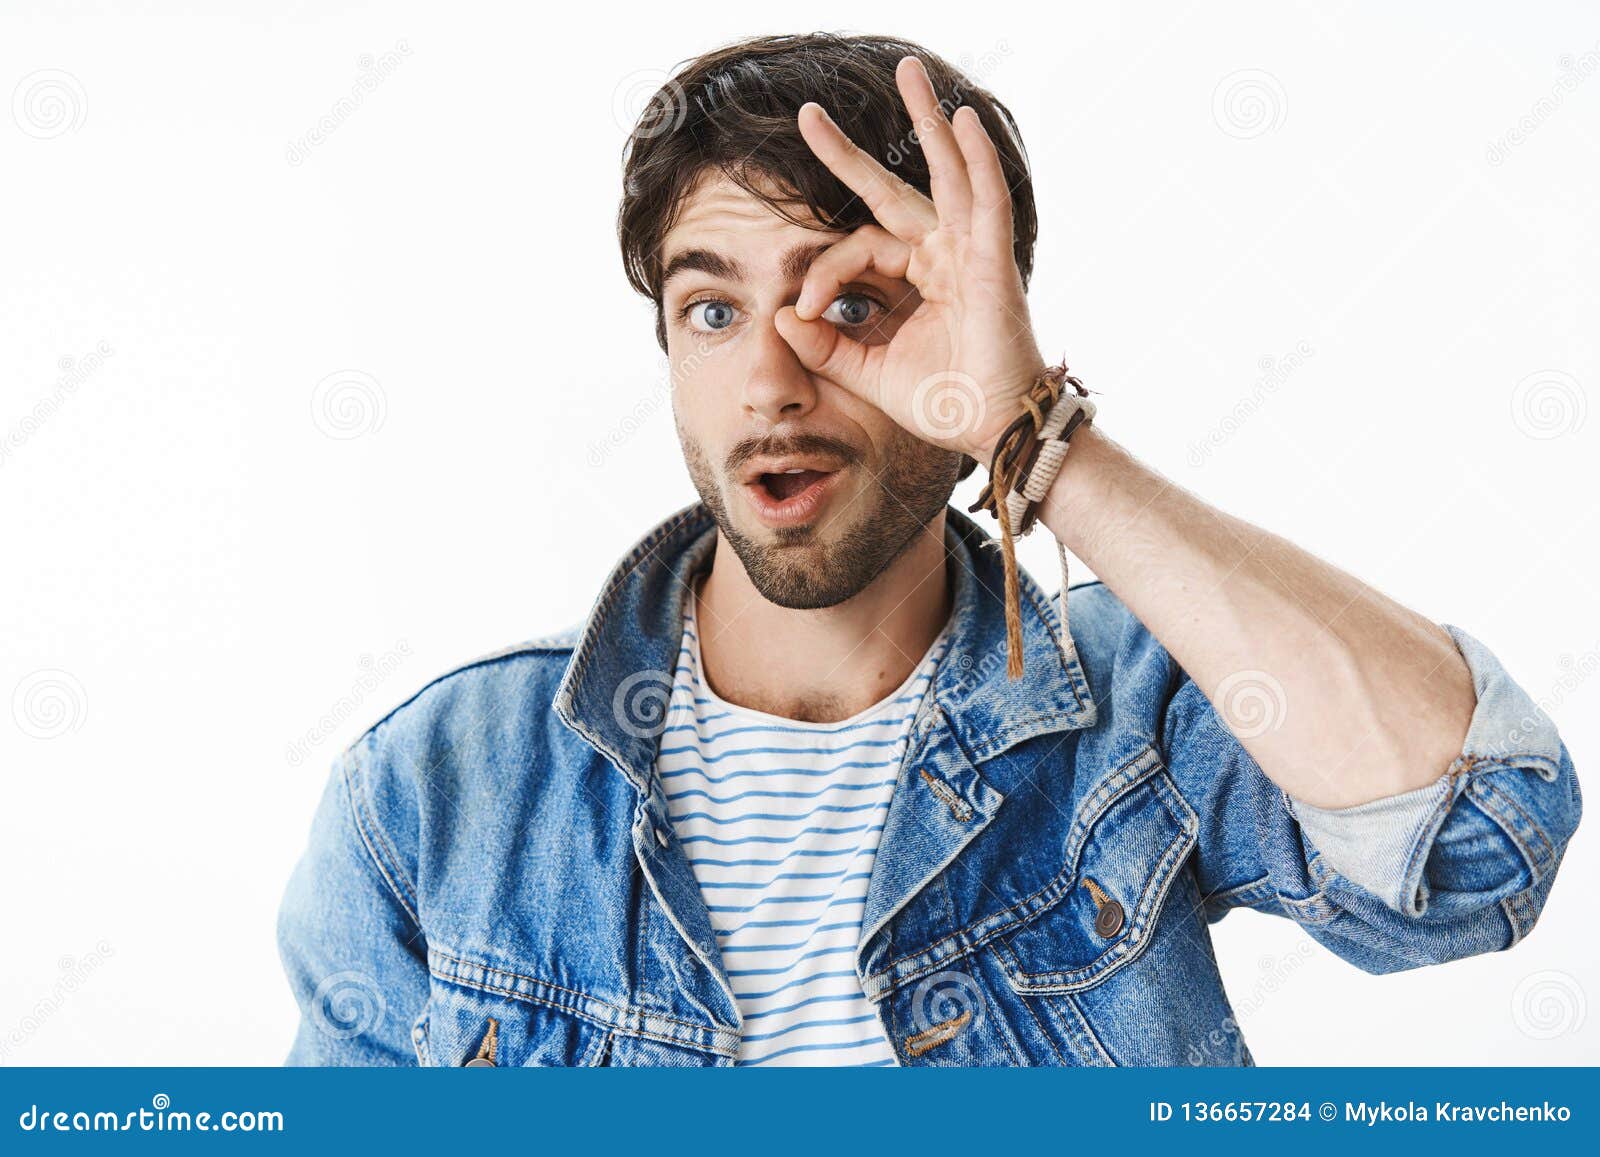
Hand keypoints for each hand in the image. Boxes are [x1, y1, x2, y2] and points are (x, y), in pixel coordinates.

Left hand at [774, 55, 1046, 464]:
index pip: (856, 251)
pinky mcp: (992, 262)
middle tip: (807, 113)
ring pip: (946, 173)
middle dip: (850, 153)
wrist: (988, 429)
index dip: (824, 274)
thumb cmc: (942, 401)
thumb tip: (781, 315)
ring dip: (928, 122)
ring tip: (909, 72)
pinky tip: (964, 121)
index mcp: (913, 278)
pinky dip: (977, 160)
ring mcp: (968, 252)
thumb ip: (826, 345)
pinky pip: (986, 200)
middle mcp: (940, 255)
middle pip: (892, 189)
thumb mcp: (868, 371)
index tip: (804, 311)